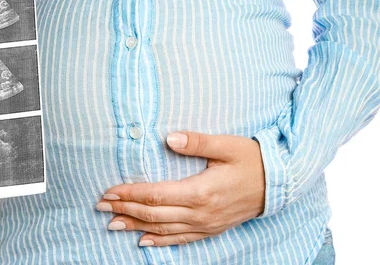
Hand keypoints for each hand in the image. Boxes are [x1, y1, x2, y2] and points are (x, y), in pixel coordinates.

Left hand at [96, 131, 266, 246]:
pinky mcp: (212, 229)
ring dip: (135, 227)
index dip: (130, 194)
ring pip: (163, 229)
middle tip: (101, 207)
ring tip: (112, 224)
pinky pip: (181, 240)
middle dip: (125, 210)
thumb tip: (170, 137)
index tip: (109, 191)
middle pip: (154, 214)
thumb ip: (197, 141)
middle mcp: (200, 213)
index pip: (156, 195)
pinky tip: (143, 241)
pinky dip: (160, 241)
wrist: (278, 184)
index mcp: (201, 191)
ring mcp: (206, 224)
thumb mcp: (227, 145)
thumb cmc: (252, 160)